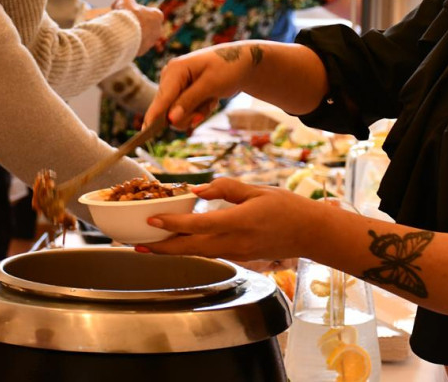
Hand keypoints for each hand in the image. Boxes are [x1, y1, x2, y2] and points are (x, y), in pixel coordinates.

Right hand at [111, 0, 163, 55]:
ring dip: (133, 34)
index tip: (129, 12)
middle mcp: (158, 30)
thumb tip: (123, 1)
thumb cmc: (126, 15)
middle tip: (124, 21)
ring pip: (141, 36)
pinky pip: (135, 46)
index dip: (137, 11)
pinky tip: (121, 39)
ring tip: (121, 31)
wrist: (122, 34)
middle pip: (145, 25)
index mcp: (157, 16)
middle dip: (136, 23)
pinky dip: (129, 43)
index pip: (148, 12)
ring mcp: (150, 42)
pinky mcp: (142, 52)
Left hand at [137, 178, 324, 261]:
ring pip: (197, 254)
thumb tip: (198, 189)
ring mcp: (236, 253)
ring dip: (172, 250)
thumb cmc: (288, 209)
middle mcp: (234, 243)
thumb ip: (226, 189)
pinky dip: (190, 249)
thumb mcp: (257, 190)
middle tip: (137, 244)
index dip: (172, 223)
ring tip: (149, 246)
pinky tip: (179, 244)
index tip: (152, 219)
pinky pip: (209, 254)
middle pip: (190, 248)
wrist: (310, 234)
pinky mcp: (239, 257)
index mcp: (238, 222)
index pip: (198, 224)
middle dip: (161, 248)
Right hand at [143, 43, 254, 129]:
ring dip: (197, 112)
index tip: (146, 132)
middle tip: (207, 109)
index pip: (162, 98)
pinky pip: (185, 111)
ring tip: (211, 100)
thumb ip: (189, 101)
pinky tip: (210, 99)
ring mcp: (176, 85)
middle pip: (168, 110)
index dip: (154, 116)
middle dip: (189, 114)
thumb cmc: (228, 68)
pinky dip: (199, 110)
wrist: (242, 63)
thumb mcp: (211, 85)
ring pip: (178, 114)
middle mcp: (171, 77)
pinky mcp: (182, 92)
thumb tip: (171, 119)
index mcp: (175, 70)